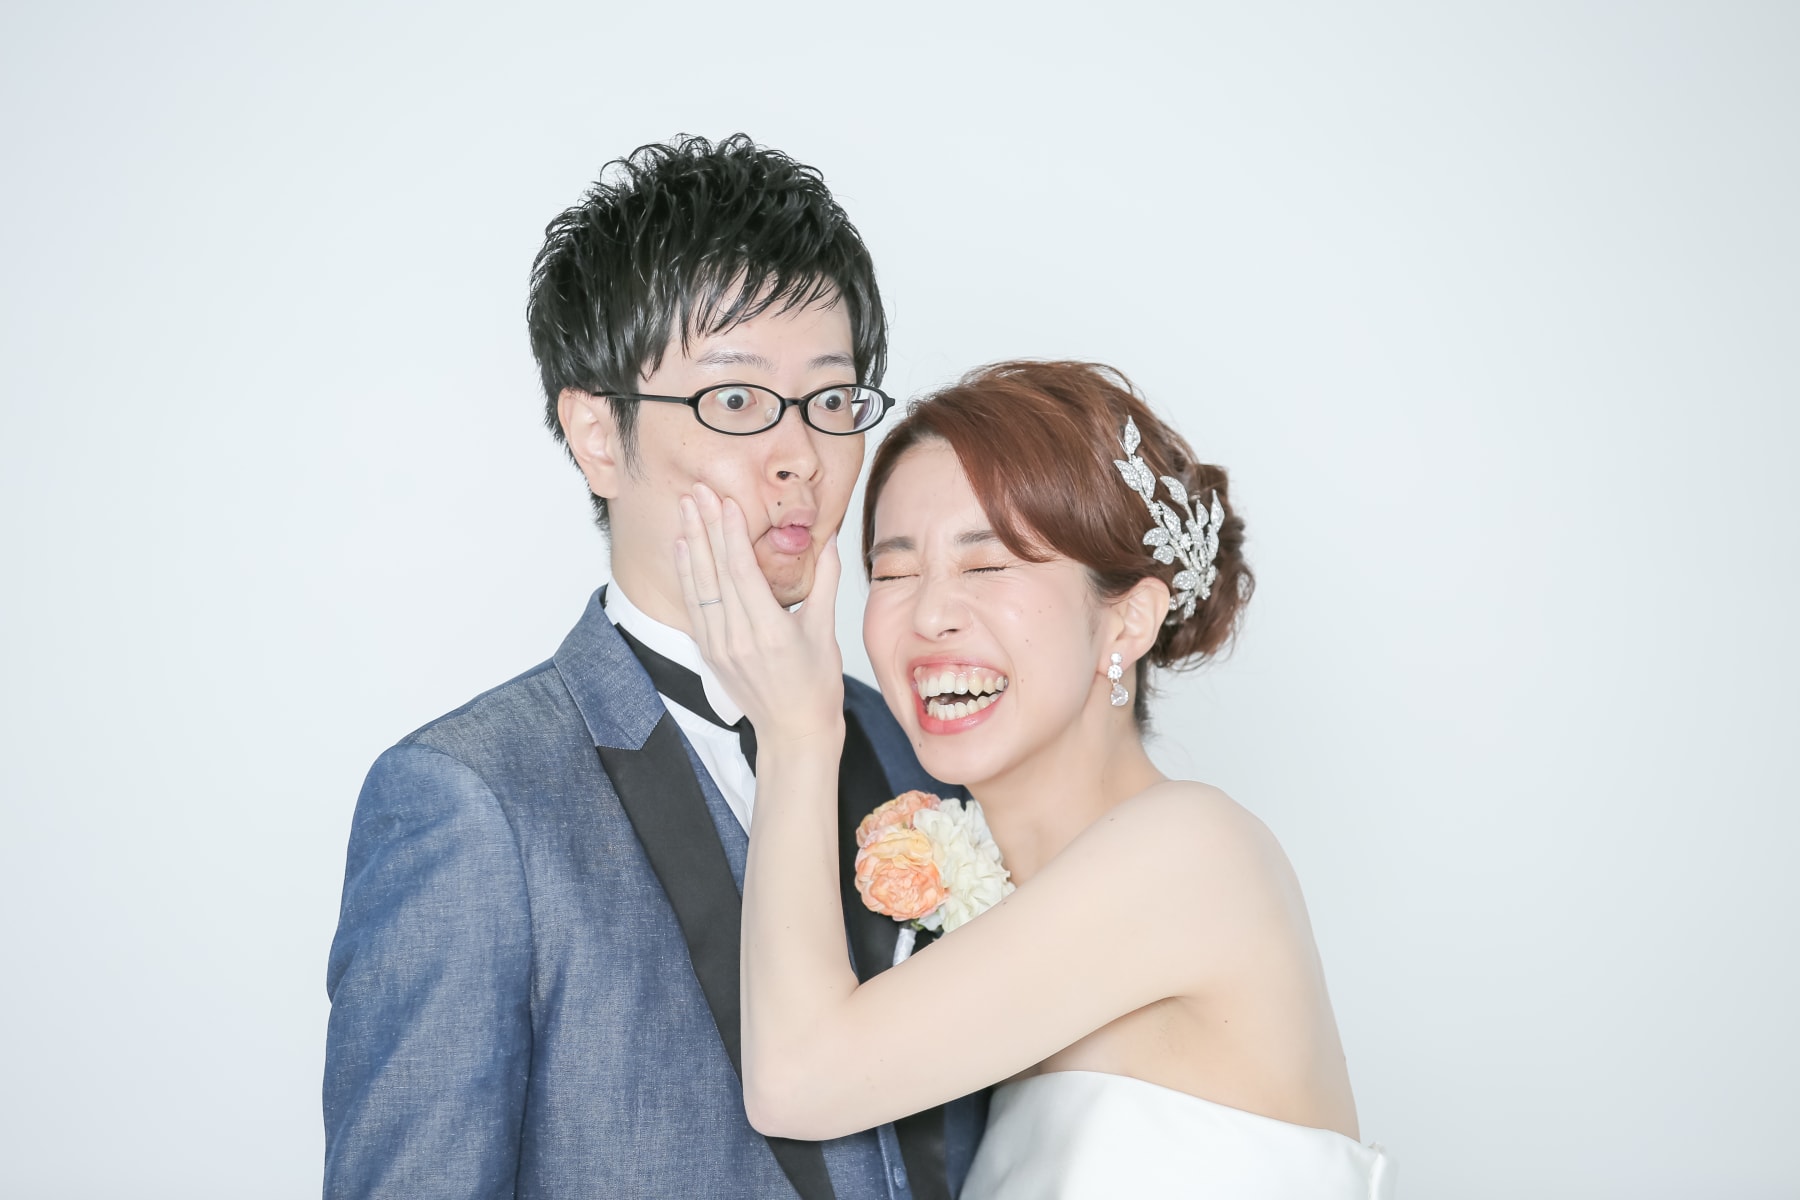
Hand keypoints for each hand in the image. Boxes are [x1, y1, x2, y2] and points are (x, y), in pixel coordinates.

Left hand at [675, 483, 845, 749]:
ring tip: (685, 507)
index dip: (731, 534)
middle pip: (716, 573)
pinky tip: (684, 547)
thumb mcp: (826, 632)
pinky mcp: (709, 652)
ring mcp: (720, 646)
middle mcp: (739, 639)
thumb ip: (826, 581)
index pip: (743, 573)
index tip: (726, 501)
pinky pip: (694, 605)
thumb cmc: (815, 686)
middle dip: (706, 527)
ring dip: (691, 543)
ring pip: (699, 586)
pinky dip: (687, 573)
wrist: (793, 731)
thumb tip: (830, 540)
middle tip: (697, 490)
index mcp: (770, 632)